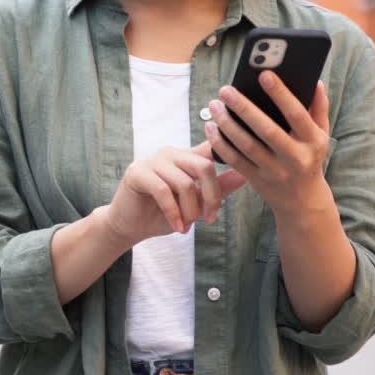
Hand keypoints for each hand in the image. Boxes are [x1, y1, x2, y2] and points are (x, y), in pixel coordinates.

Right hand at [102, 141, 246, 248]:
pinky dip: (173, 213)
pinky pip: (163, 191)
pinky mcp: (137, 172)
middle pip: (203, 166)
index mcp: (186, 157)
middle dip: (212, 196)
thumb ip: (217, 188)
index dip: (226, 147)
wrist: (130, 226)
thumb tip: (244, 174)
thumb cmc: (163, 213)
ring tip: (187, 226)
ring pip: (185, 183)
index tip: (244, 153)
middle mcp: (170, 153)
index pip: (210, 147)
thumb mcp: (195, 203)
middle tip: (210, 219)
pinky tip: (177, 227)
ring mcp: (153, 160)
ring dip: (190, 210)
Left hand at [205, 73, 331, 212]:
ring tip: (215, 105)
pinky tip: (211, 127)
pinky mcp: (257, 180)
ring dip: (227, 125)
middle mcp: (294, 157)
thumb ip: (319, 107)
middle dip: (244, 108)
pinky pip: (235, 161)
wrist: (303, 201)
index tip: (264, 74)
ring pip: (247, 146)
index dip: (281, 94)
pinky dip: (221, 144)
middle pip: (267, 130)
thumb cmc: (310, 157)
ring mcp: (275, 171)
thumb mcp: (321, 135)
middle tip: (226, 90)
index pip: (296, 114)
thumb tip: (314, 80)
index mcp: (312, 141)